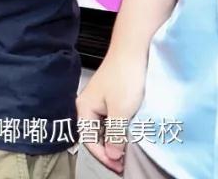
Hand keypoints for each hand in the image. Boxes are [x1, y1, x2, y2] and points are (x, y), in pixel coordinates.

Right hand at [77, 52, 146, 172]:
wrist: (134, 50)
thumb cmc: (124, 77)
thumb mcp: (121, 111)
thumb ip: (115, 135)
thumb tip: (112, 155)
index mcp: (84, 108)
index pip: (88, 140)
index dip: (103, 156)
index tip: (119, 166)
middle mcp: (87, 105)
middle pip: (94, 135)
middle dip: (108, 151)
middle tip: (124, 163)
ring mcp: (99, 101)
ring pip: (103, 127)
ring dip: (114, 140)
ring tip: (127, 151)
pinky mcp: (110, 97)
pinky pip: (111, 119)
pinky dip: (118, 129)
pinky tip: (129, 133)